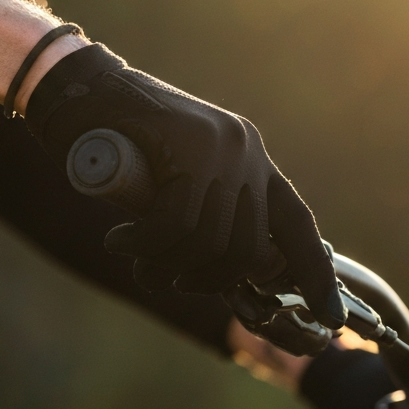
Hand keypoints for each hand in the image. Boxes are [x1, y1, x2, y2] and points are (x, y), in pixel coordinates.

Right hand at [24, 44, 344, 327]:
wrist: (78, 90)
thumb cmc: (118, 144)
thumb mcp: (172, 183)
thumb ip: (205, 216)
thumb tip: (236, 277)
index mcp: (250, 158)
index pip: (297, 223)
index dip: (315, 274)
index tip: (330, 319)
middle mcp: (245, 150)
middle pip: (250, 249)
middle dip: (208, 280)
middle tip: (167, 277)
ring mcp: (221, 146)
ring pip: (212, 242)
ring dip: (168, 266)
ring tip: (138, 261)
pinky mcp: (190, 147)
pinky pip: (177, 225)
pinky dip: (145, 244)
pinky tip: (121, 240)